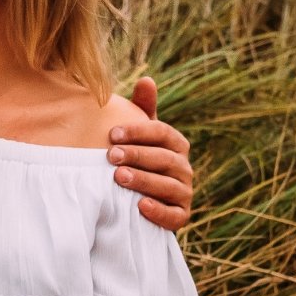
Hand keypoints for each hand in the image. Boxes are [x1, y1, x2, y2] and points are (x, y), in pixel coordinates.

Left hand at [110, 75, 193, 230]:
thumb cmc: (136, 160)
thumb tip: (147, 79)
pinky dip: (159, 211)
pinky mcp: (181, 216)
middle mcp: (184, 167)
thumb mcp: (139, 136)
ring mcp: (184, 192)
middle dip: (137, 155)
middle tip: (110, 156)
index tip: (112, 134)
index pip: (162, 133)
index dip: (139, 132)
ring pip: (168, 186)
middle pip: (164, 158)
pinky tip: (140, 206)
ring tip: (118, 177)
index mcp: (176, 144)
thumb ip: (143, 110)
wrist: (135, 201)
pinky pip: (174, 216)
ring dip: (144, 181)